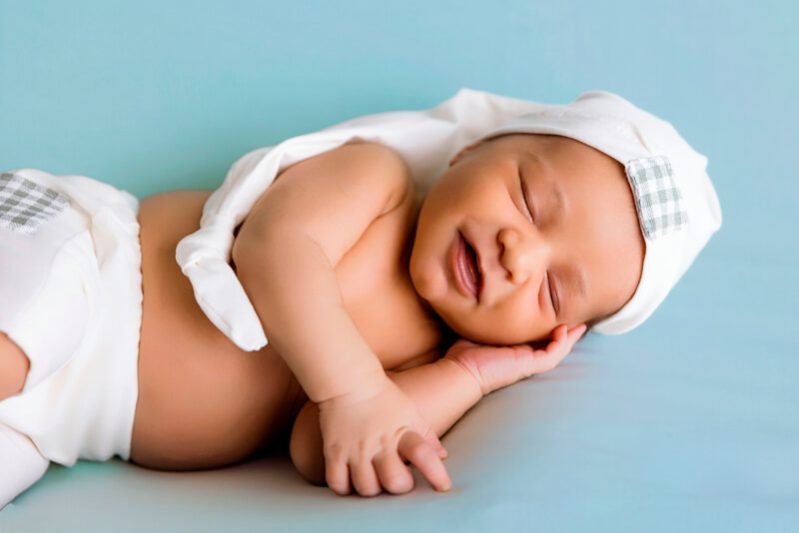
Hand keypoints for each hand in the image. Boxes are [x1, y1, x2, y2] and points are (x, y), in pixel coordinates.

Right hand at [317, 374, 450, 496]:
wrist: (347, 380)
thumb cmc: (382, 396)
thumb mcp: (409, 411)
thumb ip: (426, 434)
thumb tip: (442, 455)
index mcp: (402, 432)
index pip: (424, 456)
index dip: (437, 475)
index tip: (442, 486)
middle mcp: (379, 444)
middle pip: (394, 482)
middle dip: (399, 487)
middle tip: (397, 480)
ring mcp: (355, 450)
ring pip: (366, 488)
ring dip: (372, 489)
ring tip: (373, 479)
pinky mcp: (334, 452)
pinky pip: (337, 483)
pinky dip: (344, 488)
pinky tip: (350, 481)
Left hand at [444, 324, 586, 395]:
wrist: (462, 370)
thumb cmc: (465, 353)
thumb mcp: (482, 331)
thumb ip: (490, 321)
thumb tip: (488, 301)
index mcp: (514, 351)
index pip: (537, 339)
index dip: (548, 328)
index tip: (556, 314)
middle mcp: (524, 358)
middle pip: (551, 345)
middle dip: (566, 333)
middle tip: (578, 320)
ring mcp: (528, 363)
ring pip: (557, 351)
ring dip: (569, 338)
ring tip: (579, 324)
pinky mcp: (529, 365)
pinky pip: (552, 354)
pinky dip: (561, 343)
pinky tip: (564, 329)